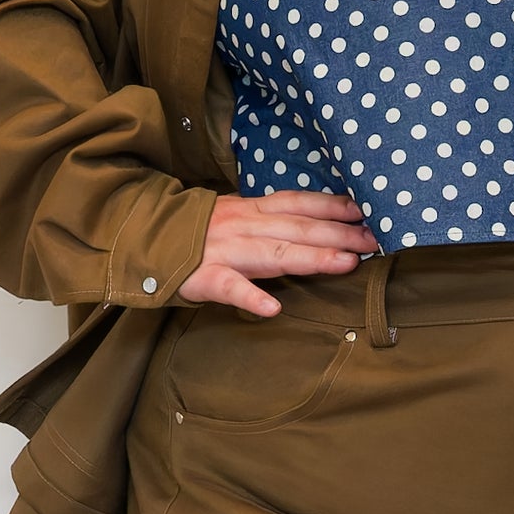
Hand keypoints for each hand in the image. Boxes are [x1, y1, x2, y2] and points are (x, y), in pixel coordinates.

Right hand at [178, 191, 378, 316]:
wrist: (138, 236)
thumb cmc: (194, 233)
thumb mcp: (233, 216)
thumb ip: (269, 220)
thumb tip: (315, 223)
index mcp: (250, 210)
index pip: (298, 203)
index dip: (333, 205)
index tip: (366, 209)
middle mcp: (241, 225)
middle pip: (297, 228)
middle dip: (338, 233)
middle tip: (375, 240)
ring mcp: (223, 251)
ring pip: (273, 253)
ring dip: (310, 257)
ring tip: (344, 263)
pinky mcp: (202, 277)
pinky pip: (228, 288)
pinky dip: (250, 298)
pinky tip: (273, 309)